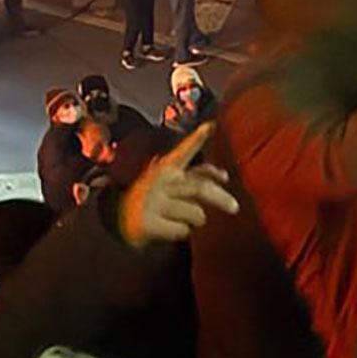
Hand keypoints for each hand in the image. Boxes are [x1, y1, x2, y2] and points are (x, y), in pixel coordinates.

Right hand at [120, 125, 237, 247]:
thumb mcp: (174, 181)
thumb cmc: (158, 198)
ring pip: (196, 212)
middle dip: (221, 198)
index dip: (197, 138)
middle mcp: (159, 181)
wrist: (122, 221)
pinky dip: (182, 232)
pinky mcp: (147, 222)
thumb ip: (199, 176)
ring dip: (198, 219)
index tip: (210, 125)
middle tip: (234, 207)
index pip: (185, 151)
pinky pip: (182, 230)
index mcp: (167, 168)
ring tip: (184, 218)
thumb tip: (224, 176)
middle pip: (200, 188)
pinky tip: (170, 228)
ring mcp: (152, 202)